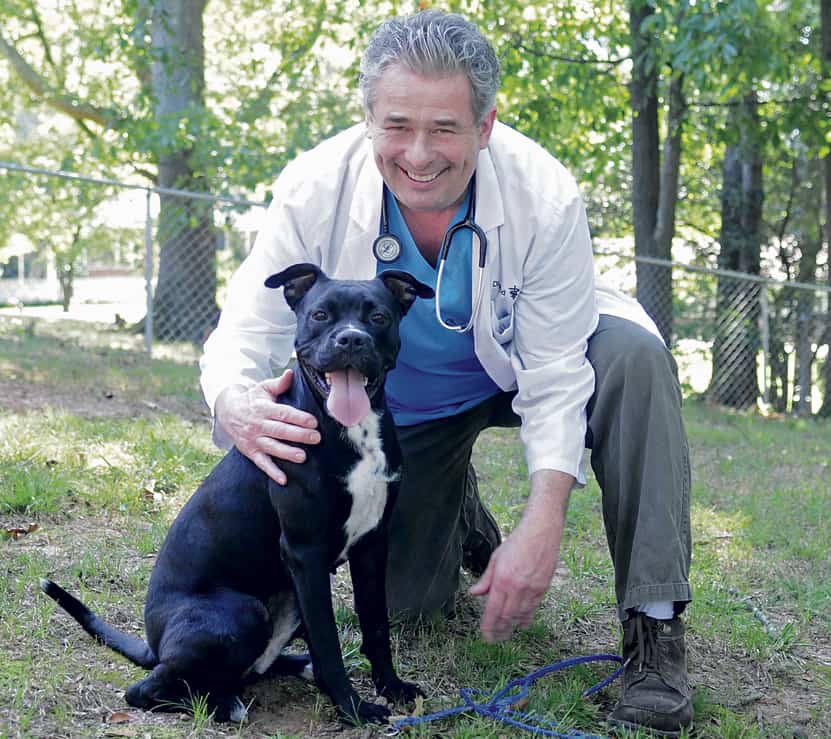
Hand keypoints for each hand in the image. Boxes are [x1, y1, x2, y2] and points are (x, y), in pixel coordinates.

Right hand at [214, 369, 320, 484]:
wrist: (227, 411)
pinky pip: (261, 463)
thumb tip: (290, 373)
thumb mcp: (262, 388)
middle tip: (316, 438)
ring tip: (303, 457)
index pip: (283, 413)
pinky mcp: (250, 451)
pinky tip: (283, 480)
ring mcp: (253, 439)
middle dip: (298, 435)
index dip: (298, 417)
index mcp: (263, 408)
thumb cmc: (252, 399)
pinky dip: (272, 472)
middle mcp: (258, 425)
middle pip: (280, 431)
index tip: (313, 421)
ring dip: (287, 453)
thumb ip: (278, 383)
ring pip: (272, 447)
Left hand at [468, 469, 571, 641]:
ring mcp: (532, 589)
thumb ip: (486, 579)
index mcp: (503, 580)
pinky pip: (533, 609)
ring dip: (512, 627)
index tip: (485, 635)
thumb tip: (474, 594)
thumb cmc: (517, 542)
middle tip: (494, 639)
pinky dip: (526, 618)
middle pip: (507, 616)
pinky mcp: (543, 588)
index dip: (488, 626)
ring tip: (505, 635)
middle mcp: (517, 588)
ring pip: (520, 615)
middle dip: (499, 630)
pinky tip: (521, 624)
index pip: (493, 610)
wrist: (541, 532)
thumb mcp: (496, 558)